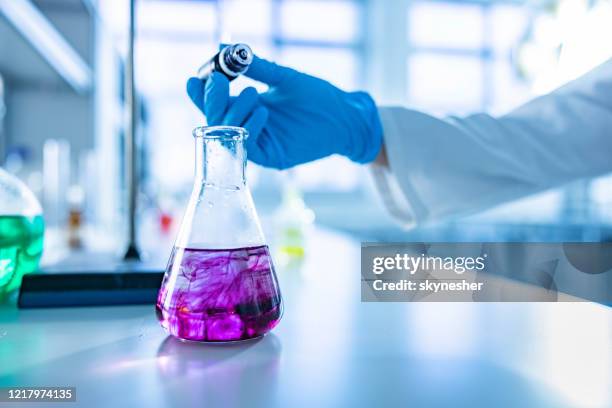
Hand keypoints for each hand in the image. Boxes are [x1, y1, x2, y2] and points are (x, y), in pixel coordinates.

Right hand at [187, 54, 382, 169]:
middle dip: (213, 101)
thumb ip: (255, 68)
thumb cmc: (317, 97)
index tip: (194, 79)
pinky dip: (251, 128)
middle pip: (216, 120)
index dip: (202, 94)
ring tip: (253, 92)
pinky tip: (262, 111)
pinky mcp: (272, 157)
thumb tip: (224, 49)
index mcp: (247, 108)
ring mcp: (259, 144)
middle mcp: (248, 126)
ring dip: (234, 112)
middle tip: (218, 81)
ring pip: (229, 135)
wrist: (344, 116)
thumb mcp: (283, 78)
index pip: (216, 104)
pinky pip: (249, 148)